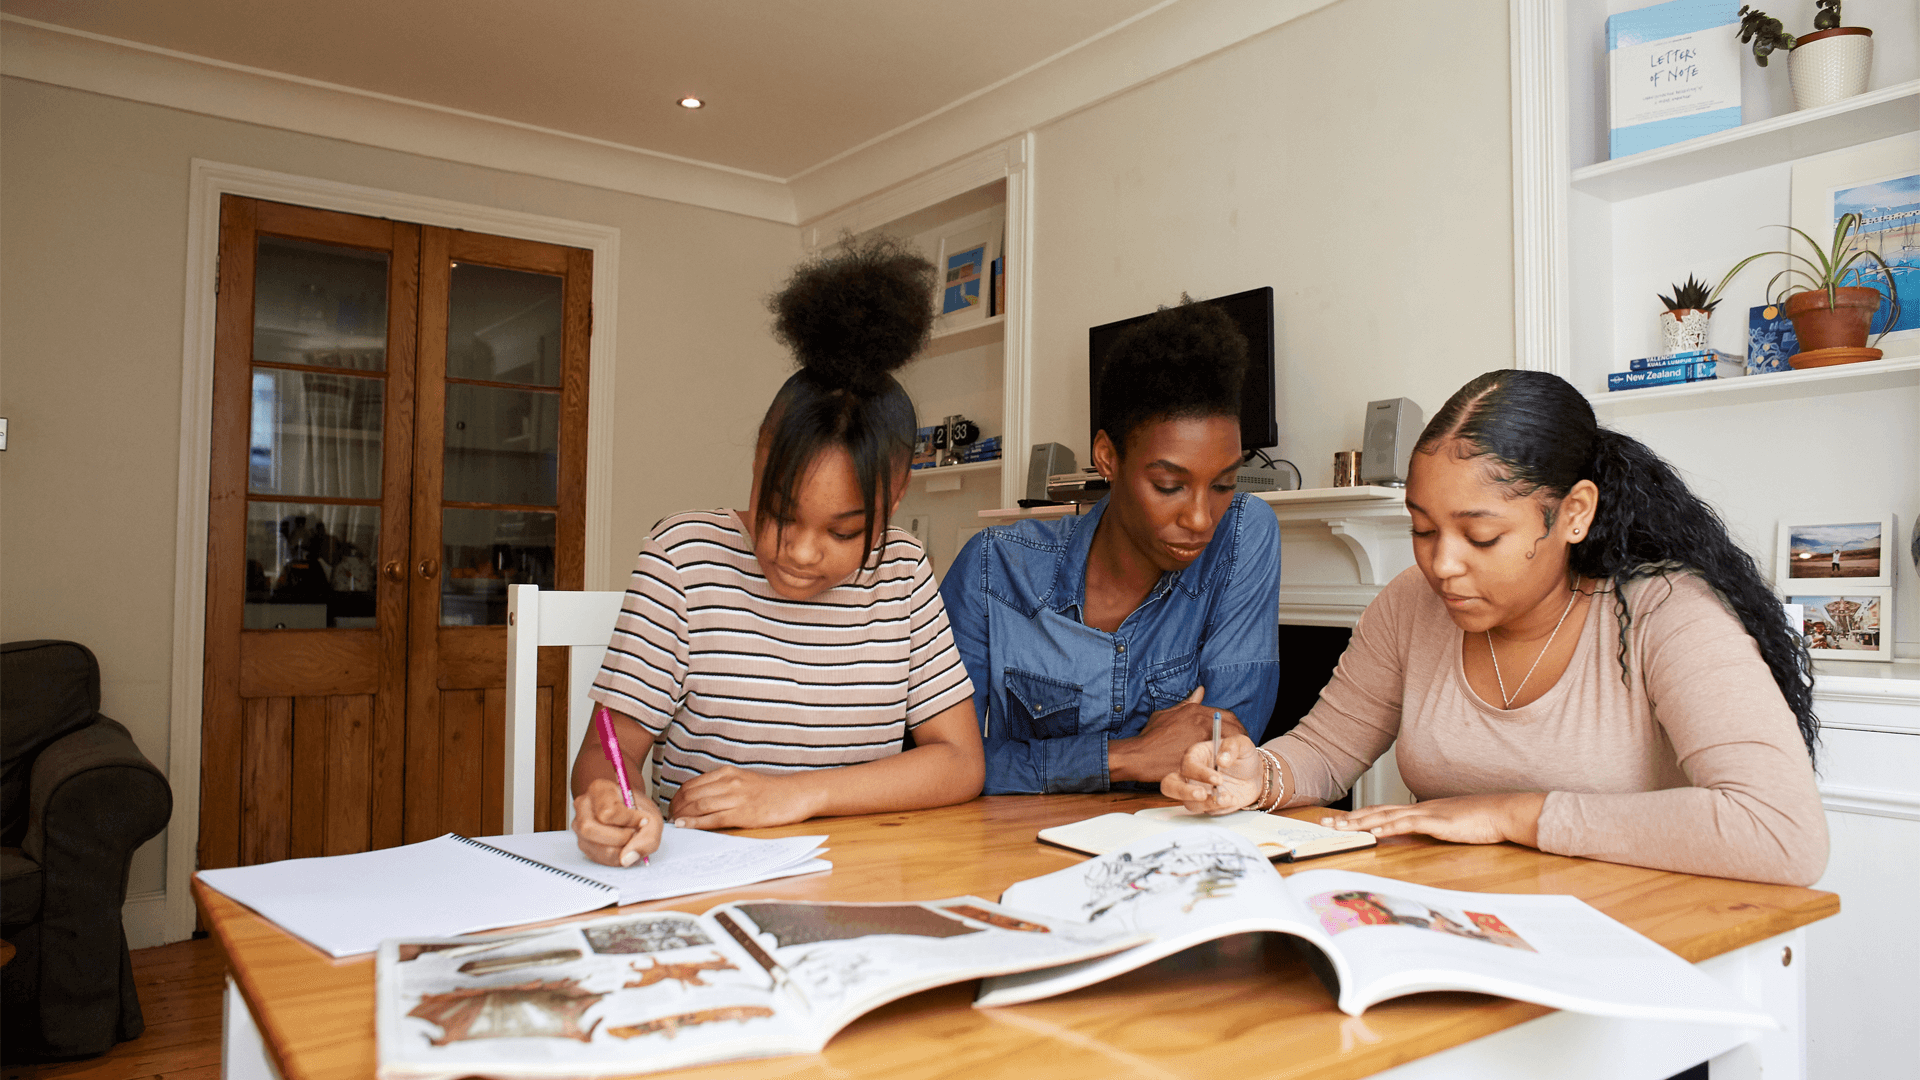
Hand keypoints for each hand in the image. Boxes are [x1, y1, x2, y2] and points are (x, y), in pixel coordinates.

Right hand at [572, 779, 664, 866]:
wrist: (631, 810)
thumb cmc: (637, 808)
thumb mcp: (652, 815)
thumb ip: (648, 835)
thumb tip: (628, 858)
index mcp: (599, 789)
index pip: (607, 811)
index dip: (628, 820)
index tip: (643, 820)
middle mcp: (583, 806)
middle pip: (590, 829)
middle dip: (619, 838)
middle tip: (634, 834)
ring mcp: (579, 825)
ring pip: (594, 847)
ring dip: (619, 850)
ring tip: (631, 841)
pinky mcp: (583, 842)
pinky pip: (597, 857)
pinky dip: (615, 857)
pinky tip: (623, 848)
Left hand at [668, 766, 825, 829]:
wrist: (797, 794)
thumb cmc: (772, 790)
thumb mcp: (745, 780)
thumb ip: (724, 786)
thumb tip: (701, 799)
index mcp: (728, 773)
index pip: (692, 784)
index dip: (677, 797)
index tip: (672, 807)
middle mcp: (729, 782)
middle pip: (691, 795)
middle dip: (675, 808)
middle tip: (669, 819)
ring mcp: (736, 798)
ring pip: (698, 806)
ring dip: (681, 816)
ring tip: (674, 824)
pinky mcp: (743, 813)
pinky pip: (712, 819)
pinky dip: (694, 823)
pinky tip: (684, 826)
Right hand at [1109, 687, 1246, 782]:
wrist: (1140, 755)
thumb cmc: (1150, 736)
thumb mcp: (1166, 714)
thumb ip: (1186, 703)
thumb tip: (1200, 691)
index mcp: (1195, 711)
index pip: (1227, 714)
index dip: (1235, 724)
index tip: (1237, 732)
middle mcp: (1201, 722)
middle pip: (1233, 726)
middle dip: (1241, 734)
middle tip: (1242, 744)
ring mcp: (1202, 739)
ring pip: (1230, 740)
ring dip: (1236, 747)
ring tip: (1237, 755)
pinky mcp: (1201, 756)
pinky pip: (1220, 756)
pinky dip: (1226, 760)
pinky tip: (1227, 766)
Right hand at [1160, 734, 1264, 813]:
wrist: (1254, 777)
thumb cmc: (1243, 758)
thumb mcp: (1242, 745)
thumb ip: (1232, 747)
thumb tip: (1222, 760)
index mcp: (1195, 755)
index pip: (1187, 764)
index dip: (1199, 773)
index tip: (1218, 779)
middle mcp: (1190, 775)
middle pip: (1170, 785)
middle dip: (1183, 792)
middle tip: (1202, 794)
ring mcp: (1196, 791)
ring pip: (1188, 803)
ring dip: (1206, 803)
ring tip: (1227, 798)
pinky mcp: (1205, 805)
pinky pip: (1205, 811)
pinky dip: (1218, 808)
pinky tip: (1232, 799)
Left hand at [1320, 793, 1545, 846]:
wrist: (1502, 812)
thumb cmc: (1480, 820)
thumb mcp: (1450, 825)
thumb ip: (1433, 828)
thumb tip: (1419, 835)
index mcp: (1420, 810)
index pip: (1382, 812)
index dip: (1359, 816)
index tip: (1339, 822)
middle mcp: (1418, 808)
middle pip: (1376, 812)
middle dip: (1349, 819)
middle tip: (1326, 824)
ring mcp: (1426, 813)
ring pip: (1385, 816)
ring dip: (1360, 823)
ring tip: (1339, 828)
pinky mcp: (1437, 821)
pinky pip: (1408, 824)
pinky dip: (1388, 827)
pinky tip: (1373, 832)